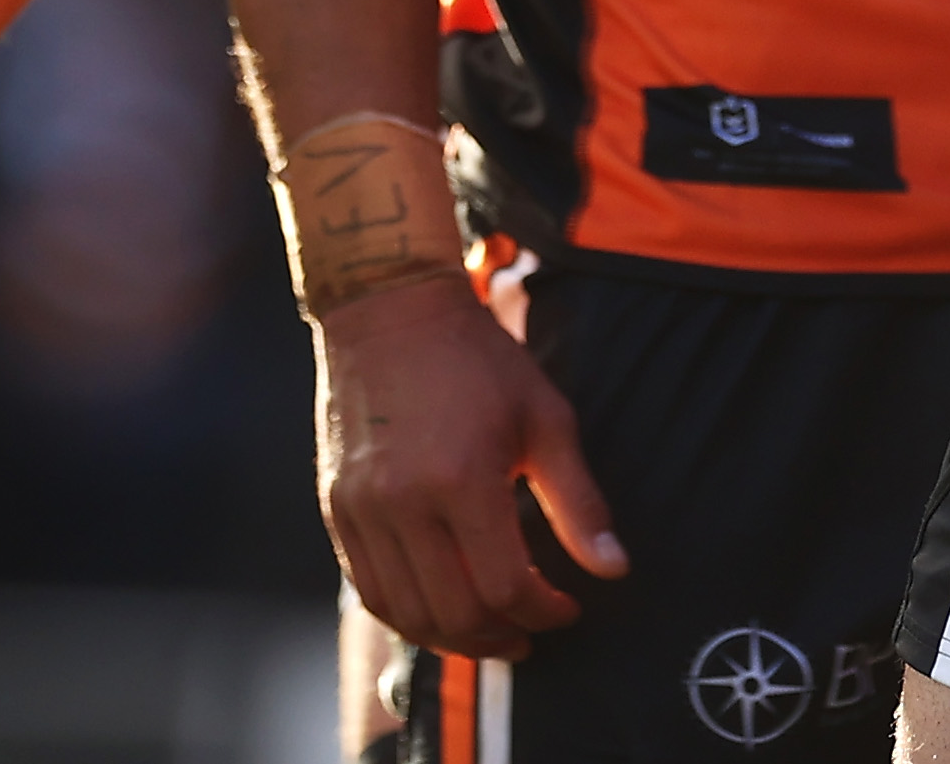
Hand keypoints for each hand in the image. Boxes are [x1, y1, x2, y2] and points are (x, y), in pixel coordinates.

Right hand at [311, 272, 625, 656]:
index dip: (543, 612)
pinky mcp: (336, 507)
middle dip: (501, 636)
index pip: (504, 588)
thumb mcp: (544, 417)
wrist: (388, 310)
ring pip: (405, 613)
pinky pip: (369, 589)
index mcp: (460, 478)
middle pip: (453, 614)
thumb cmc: (476, 360)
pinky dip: (408, 614)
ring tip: (489, 630)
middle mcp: (401, 502)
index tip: (566, 607)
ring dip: (454, 639)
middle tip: (530, 631)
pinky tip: (441, 608)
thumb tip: (613, 569)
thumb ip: (578, 501)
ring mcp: (360, 508)